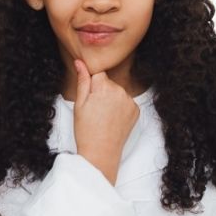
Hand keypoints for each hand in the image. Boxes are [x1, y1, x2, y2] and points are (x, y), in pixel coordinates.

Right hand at [72, 59, 139, 184]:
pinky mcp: (136, 110)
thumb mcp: (79, 104)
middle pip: (109, 83)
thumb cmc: (86, 130)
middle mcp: (120, 90)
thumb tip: (80, 62)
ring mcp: (130, 101)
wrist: (101, 153)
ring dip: (111, 99)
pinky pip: (126, 102)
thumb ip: (82, 80)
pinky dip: (120, 108)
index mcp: (104, 86)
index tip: (89, 99)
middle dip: (101, 92)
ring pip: (117, 92)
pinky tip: (113, 120)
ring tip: (103, 117)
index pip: (98, 74)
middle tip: (95, 111)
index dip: (91, 86)